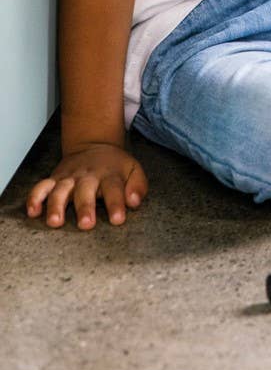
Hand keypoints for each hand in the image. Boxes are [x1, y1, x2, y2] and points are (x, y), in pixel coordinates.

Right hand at [25, 143, 148, 229]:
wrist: (94, 145)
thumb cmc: (115, 166)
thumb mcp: (133, 170)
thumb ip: (138, 186)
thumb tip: (134, 202)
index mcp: (110, 174)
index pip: (114, 188)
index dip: (116, 204)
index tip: (117, 219)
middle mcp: (88, 176)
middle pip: (85, 191)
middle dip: (85, 207)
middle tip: (86, 224)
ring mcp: (69, 177)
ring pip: (60, 190)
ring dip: (56, 206)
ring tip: (55, 222)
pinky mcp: (54, 179)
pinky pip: (40, 187)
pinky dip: (35, 198)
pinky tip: (33, 212)